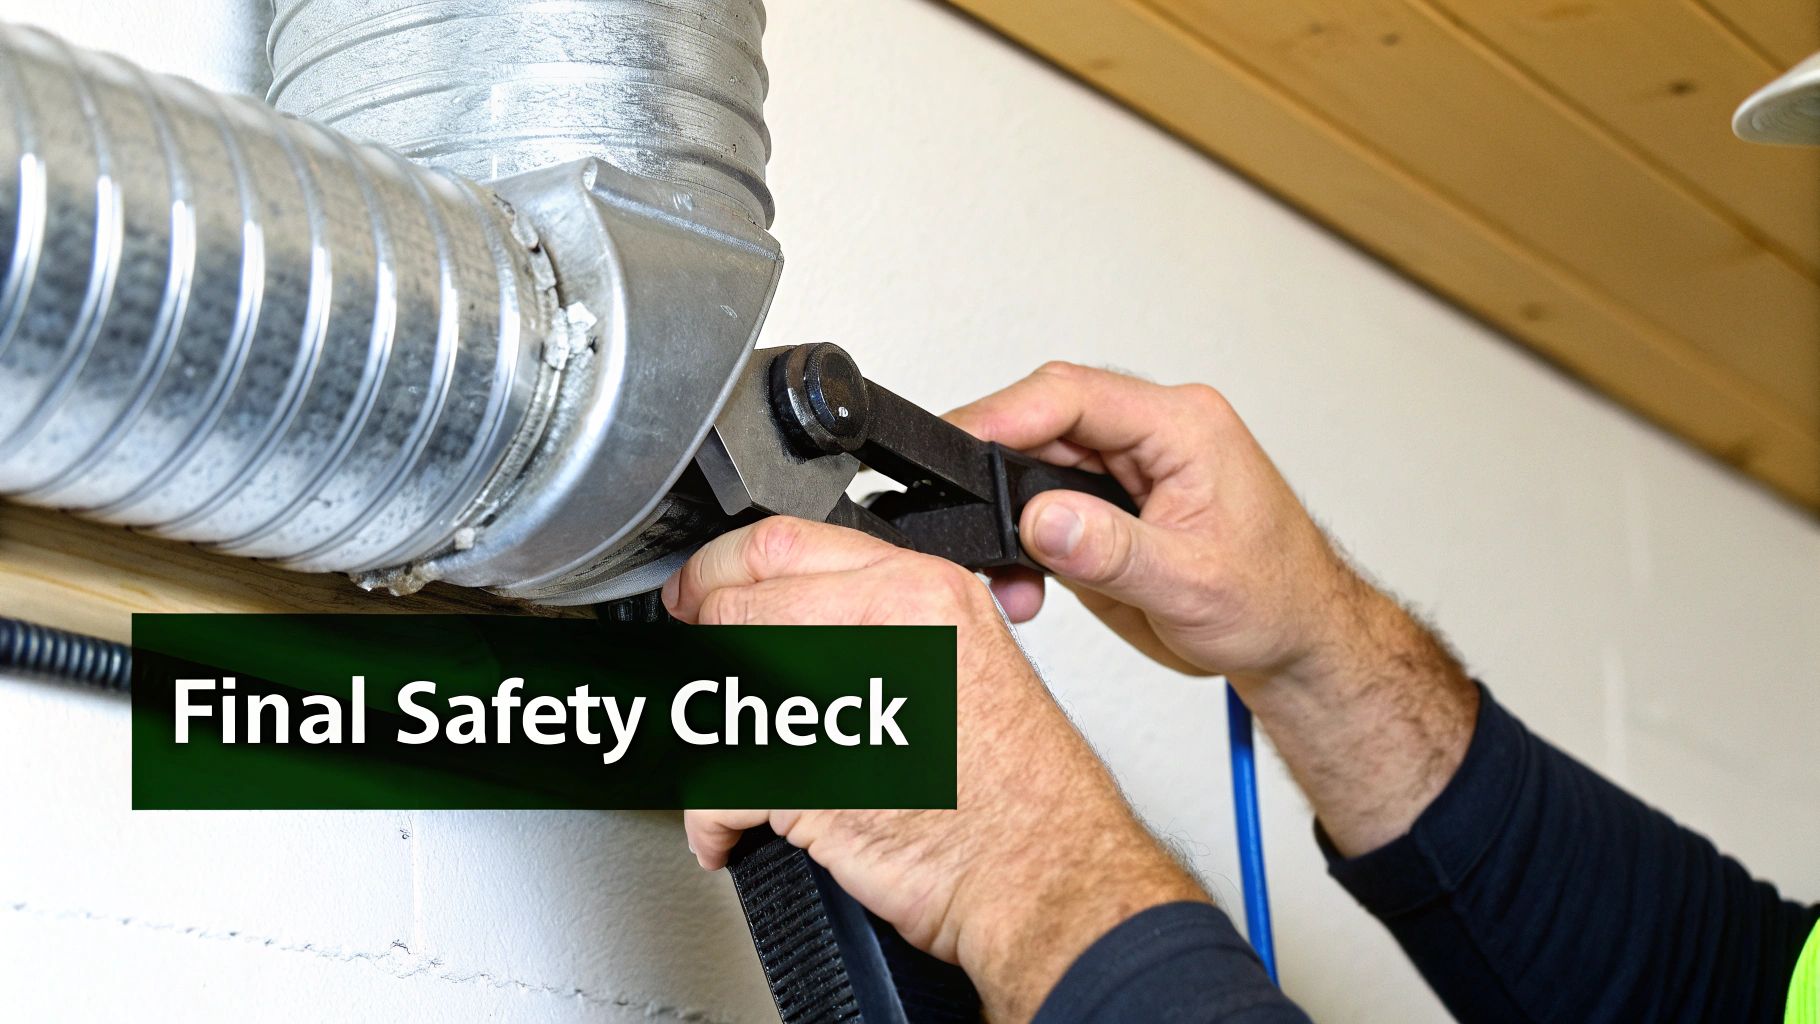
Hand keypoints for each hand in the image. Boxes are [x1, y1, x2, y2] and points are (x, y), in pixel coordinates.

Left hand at [662, 517, 1206, 1020]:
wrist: (1042, 874)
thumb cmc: (1017, 788)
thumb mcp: (964, 658)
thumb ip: (882, 621)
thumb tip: (789, 617)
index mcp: (921, 589)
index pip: (780, 544)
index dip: (718, 571)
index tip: (697, 595)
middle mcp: (882, 629)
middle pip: (734, 611)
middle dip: (702, 653)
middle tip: (702, 686)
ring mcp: (844, 699)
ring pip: (716, 691)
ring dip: (708, 740)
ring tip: (729, 765)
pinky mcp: (810, 777)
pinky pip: (716, 782)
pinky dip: (711, 818)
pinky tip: (728, 830)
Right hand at [947, 361, 1361, 685]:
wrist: (1298, 641)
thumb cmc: (1276, 602)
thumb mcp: (1193, 585)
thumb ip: (1110, 552)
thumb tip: (1041, 519)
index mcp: (1184, 427)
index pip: (1074, 396)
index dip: (1004, 416)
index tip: (958, 447)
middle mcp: (1153, 435)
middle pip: (1043, 423)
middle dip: (995, 471)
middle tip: (966, 521)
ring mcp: (1128, 468)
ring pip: (1035, 464)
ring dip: (1007, 514)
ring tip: (1008, 575)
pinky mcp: (1110, 503)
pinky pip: (1044, 501)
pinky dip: (1021, 540)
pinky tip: (1024, 578)